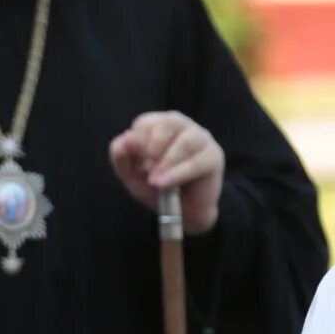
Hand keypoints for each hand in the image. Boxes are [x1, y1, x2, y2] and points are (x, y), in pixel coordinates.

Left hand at [109, 111, 224, 235]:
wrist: (182, 211)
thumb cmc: (157, 185)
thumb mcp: (131, 173)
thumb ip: (120, 154)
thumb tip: (126, 138)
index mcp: (159, 124)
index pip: (145, 123)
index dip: (138, 144)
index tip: (137, 166)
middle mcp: (182, 125)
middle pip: (167, 124)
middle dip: (153, 148)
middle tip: (146, 171)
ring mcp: (201, 138)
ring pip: (185, 140)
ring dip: (166, 162)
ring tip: (156, 182)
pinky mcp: (214, 155)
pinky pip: (197, 160)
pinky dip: (178, 173)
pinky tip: (166, 184)